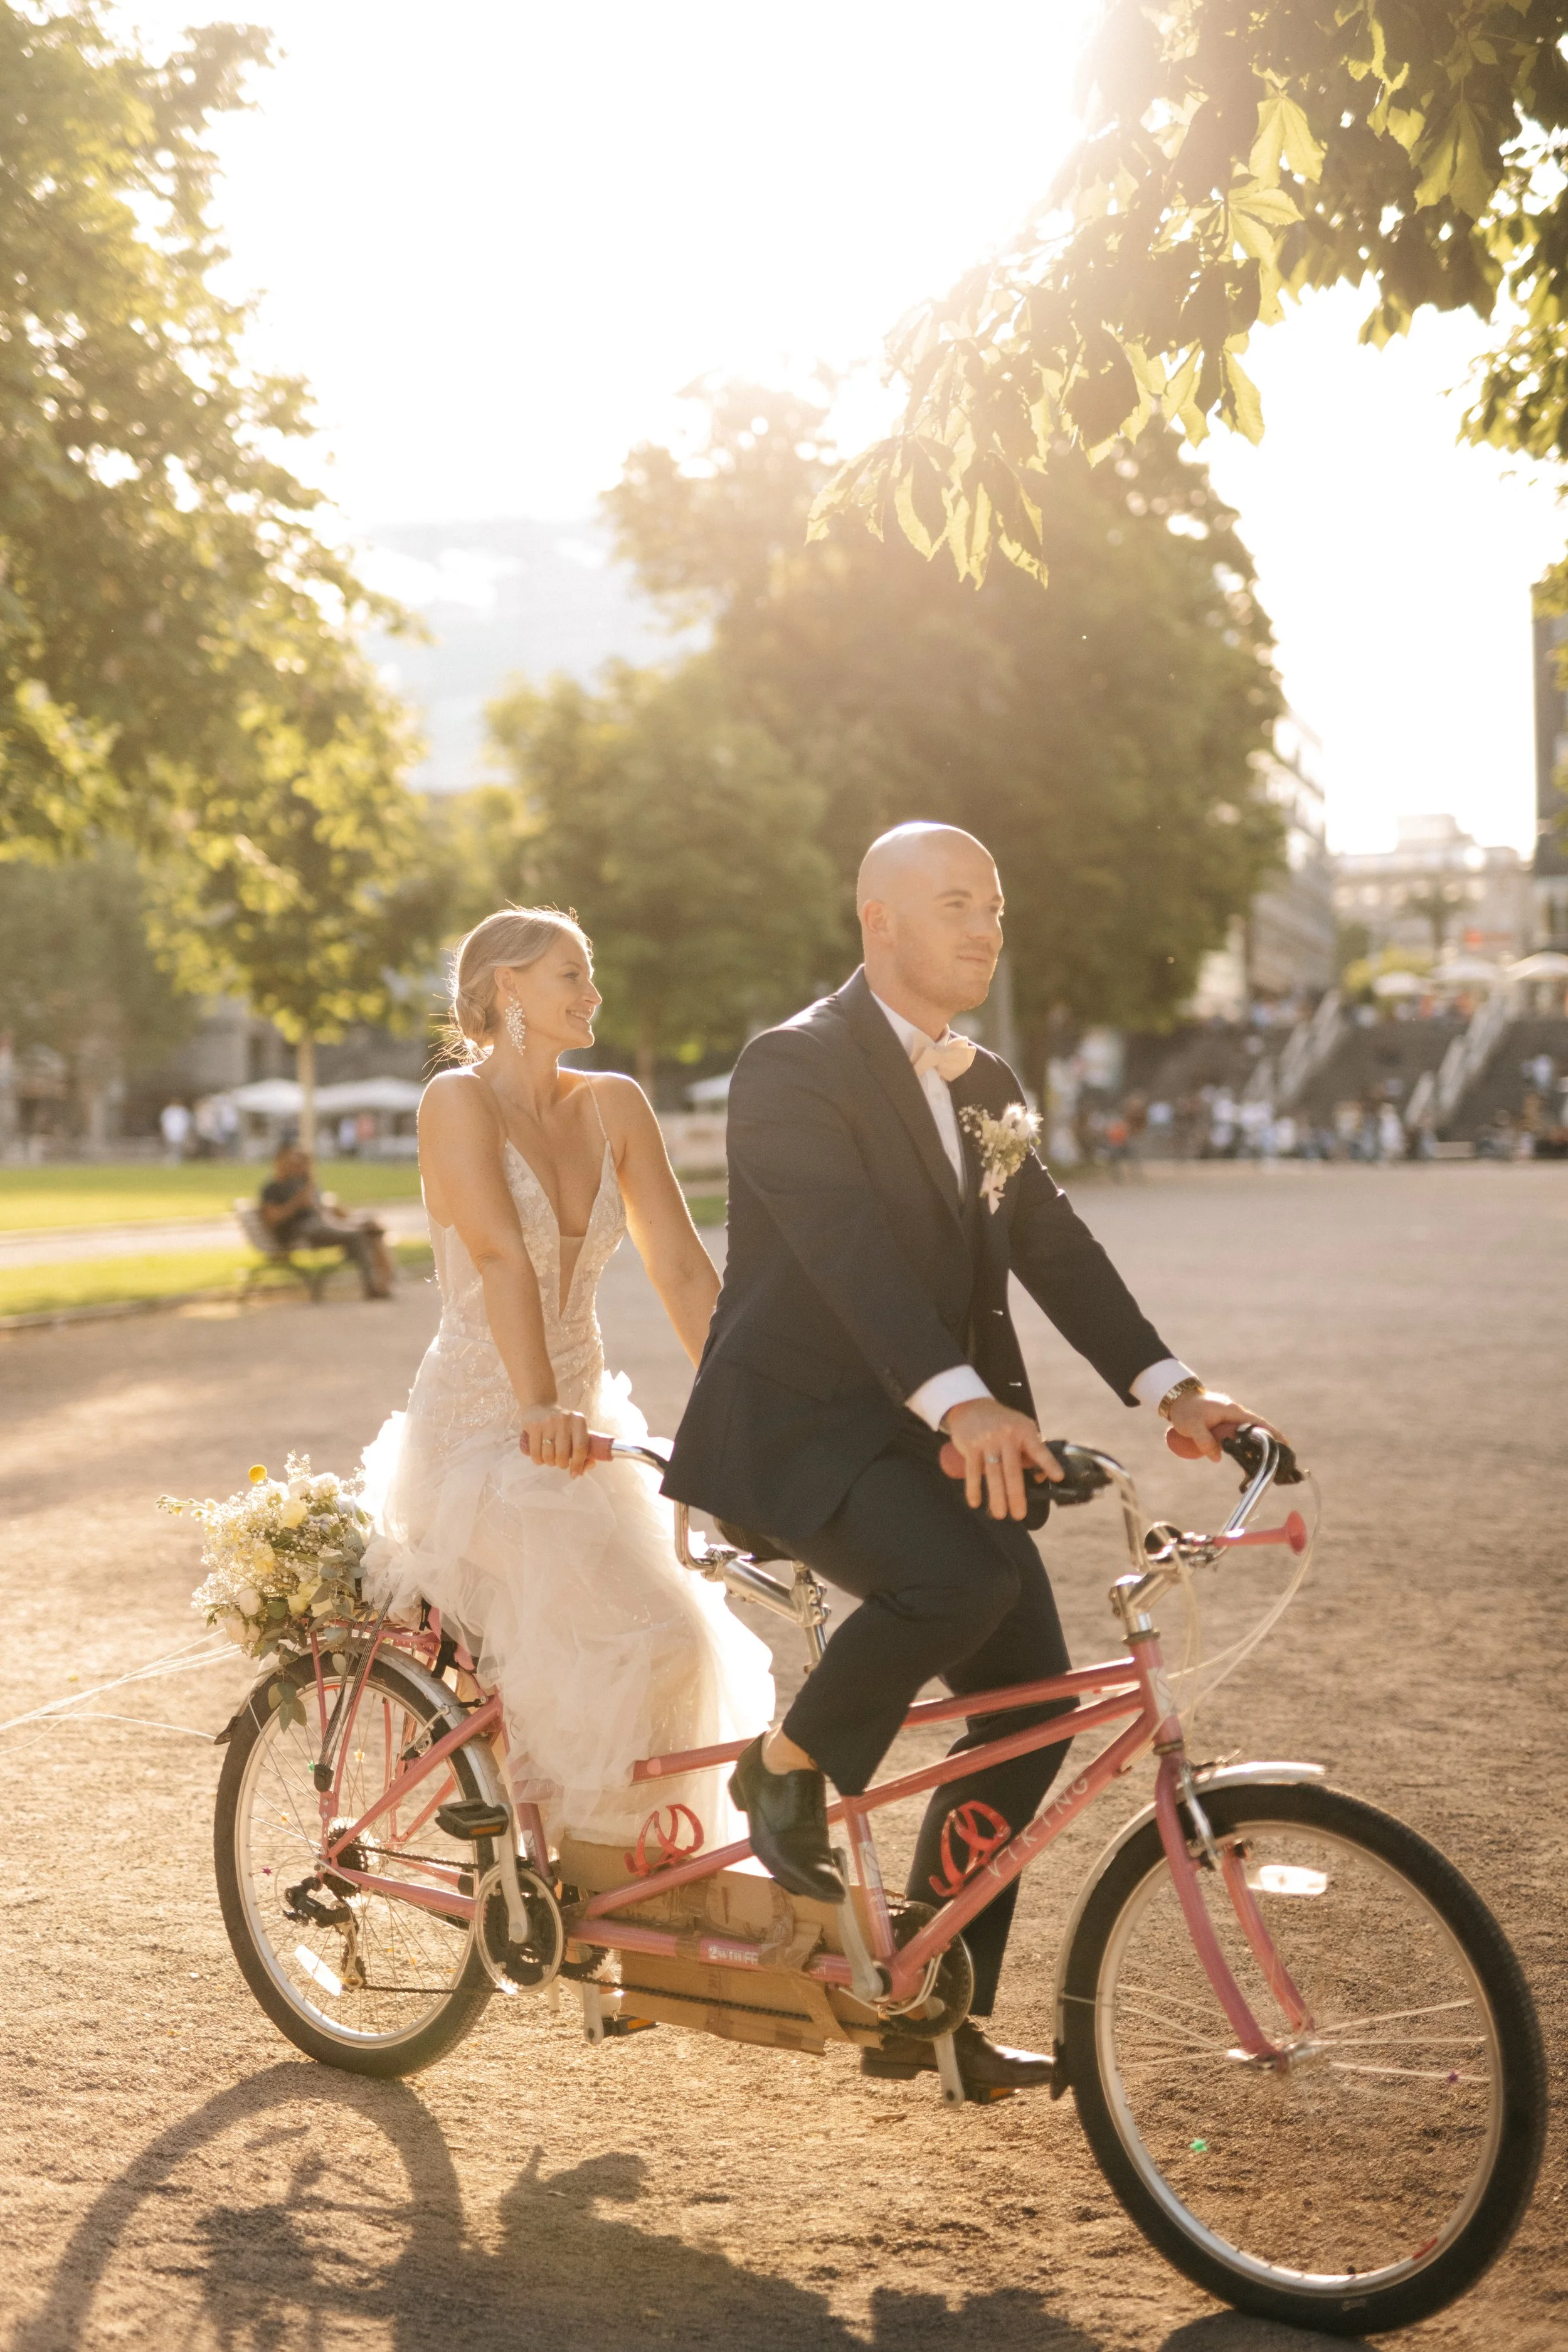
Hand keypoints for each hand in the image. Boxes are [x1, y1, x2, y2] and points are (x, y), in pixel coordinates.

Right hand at [519, 1405, 590, 1476]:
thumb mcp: (576, 1432)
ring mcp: (548, 1422)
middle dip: (561, 1464)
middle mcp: (565, 1420)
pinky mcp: (534, 1426)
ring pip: (548, 1456)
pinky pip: (535, 1453)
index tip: (574, 1474)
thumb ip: (584, 1452)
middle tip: (560, 1462)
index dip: (578, 1465)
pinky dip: (538, 1460)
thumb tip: (582, 1471)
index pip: (581, 1448)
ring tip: (550, 1457)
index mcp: (579, 1421)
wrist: (541, 1406)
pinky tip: (540, 1456)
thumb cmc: (563, 1425)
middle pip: (563, 1455)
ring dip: (549, 1463)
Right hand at [942, 1397, 1062, 1520]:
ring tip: (1000, 1514)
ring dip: (996, 1496)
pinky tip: (975, 1502)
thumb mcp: (1021, 1429)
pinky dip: (973, 1488)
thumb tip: (1041, 1477)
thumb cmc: (1003, 1423)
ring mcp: (987, 1441)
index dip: (1049, 1464)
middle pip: (1012, 1470)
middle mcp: (1006, 1435)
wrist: (972, 1406)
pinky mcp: (970, 1446)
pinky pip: (972, 1471)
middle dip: (1016, 1495)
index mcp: (1024, 1431)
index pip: (1038, 1449)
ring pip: (993, 1473)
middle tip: (1020, 1515)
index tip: (1058, 1477)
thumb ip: (1031, 1451)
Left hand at [1163, 1391, 1283, 1462]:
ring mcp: (1230, 1417)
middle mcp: (1235, 1413)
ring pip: (1246, 1433)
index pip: (1258, 1423)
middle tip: (1277, 1460)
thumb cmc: (1185, 1410)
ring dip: (1254, 1445)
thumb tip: (1218, 1458)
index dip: (1272, 1433)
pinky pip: (1237, 1434)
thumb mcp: (1193, 1427)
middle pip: (1256, 1429)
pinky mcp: (1224, 1422)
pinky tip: (1245, 1455)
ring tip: (1262, 1462)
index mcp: (1232, 1411)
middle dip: (1267, 1443)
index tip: (1285, 1444)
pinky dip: (1242, 1443)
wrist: (1177, 1399)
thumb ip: (1205, 1442)